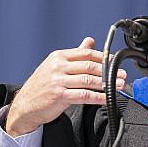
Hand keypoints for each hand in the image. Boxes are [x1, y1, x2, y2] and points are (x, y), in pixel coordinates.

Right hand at [5, 37, 125, 136]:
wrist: (25, 105)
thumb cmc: (43, 86)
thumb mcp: (56, 67)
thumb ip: (75, 55)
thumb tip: (90, 41)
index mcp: (59, 57)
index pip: (86, 53)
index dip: (104, 58)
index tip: (116, 63)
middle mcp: (58, 66)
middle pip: (89, 66)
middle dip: (109, 70)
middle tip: (123, 74)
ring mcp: (57, 81)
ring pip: (88, 80)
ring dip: (107, 83)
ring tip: (119, 85)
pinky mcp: (59, 95)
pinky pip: (84, 96)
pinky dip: (98, 97)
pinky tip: (107, 98)